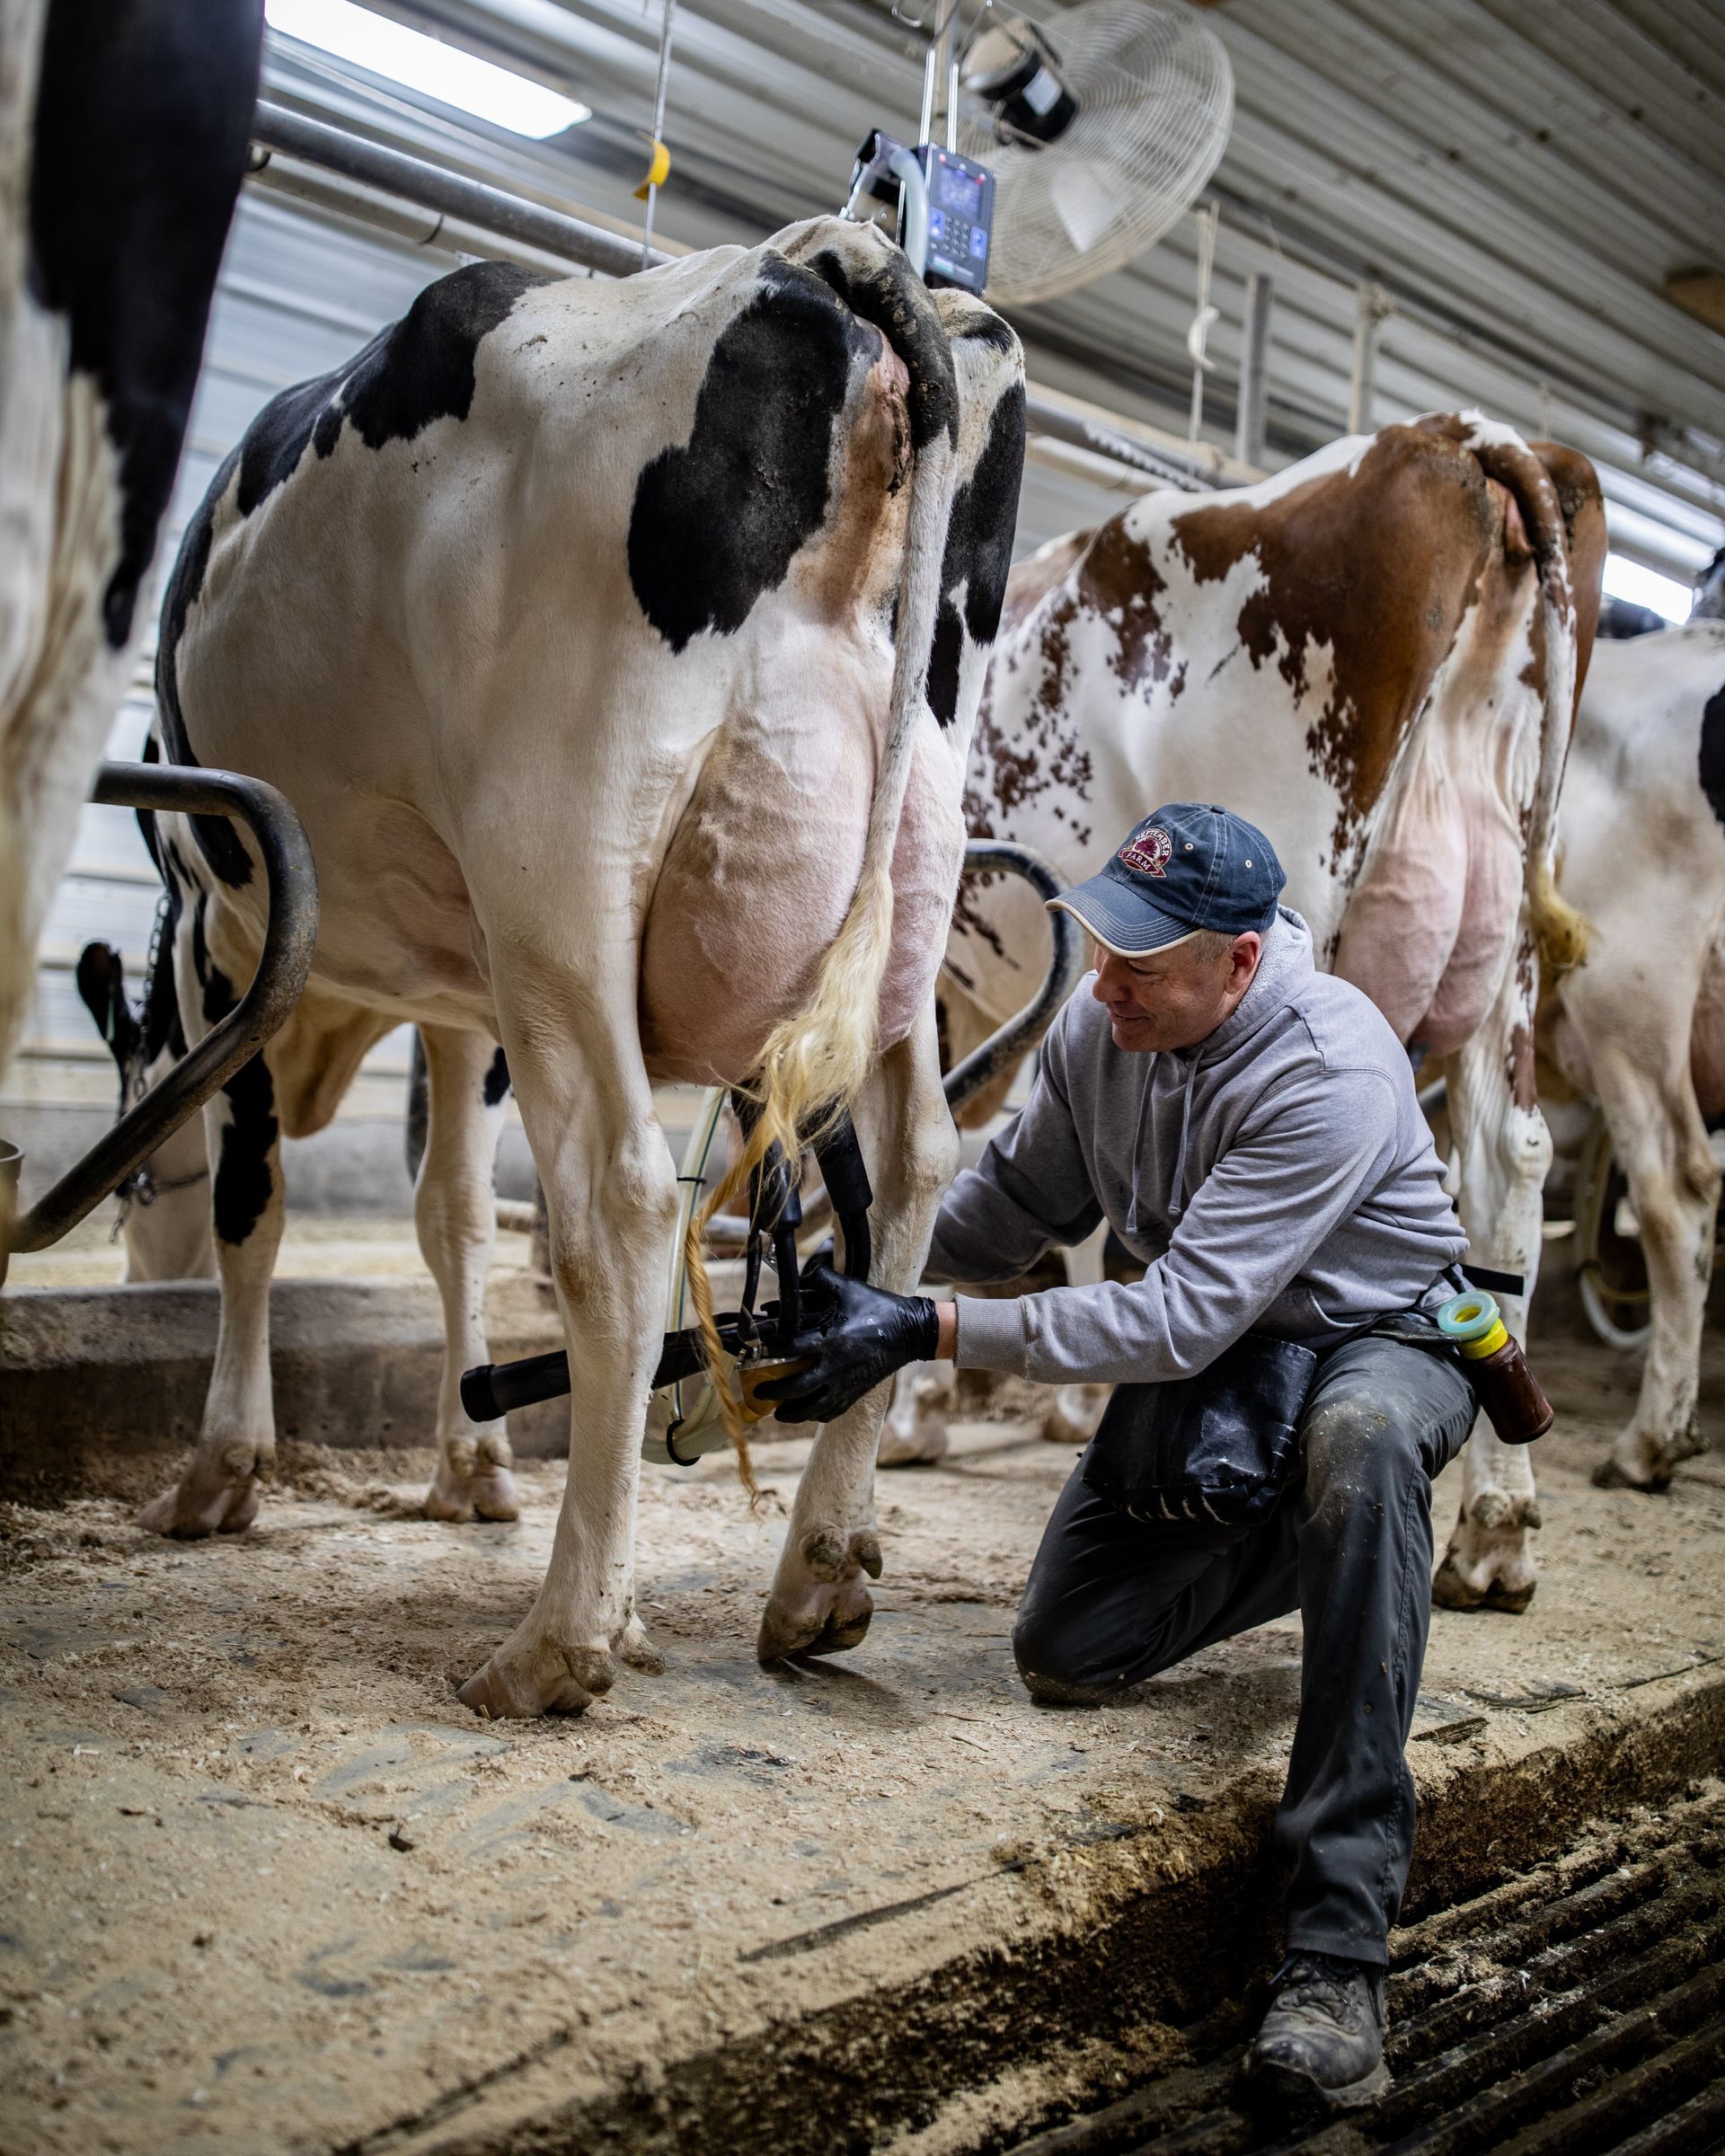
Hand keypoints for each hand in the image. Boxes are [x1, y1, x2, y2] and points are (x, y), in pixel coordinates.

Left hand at [755, 1262, 940, 1425]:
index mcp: (831, 1339)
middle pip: (796, 1387)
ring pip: (813, 1407)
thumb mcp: (850, 1288)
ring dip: (791, 1412)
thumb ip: (823, 1279)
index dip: (770, 1349)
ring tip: (777, 1412)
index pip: (790, 1348)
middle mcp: (836, 1365)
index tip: (756, 1349)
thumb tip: (802, 1270)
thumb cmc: (879, 1307)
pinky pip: (832, 1411)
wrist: (910, 1332)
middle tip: (757, 1391)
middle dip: (773, 1392)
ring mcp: (847, 1383)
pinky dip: (815, 1415)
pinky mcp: (856, 1393)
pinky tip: (805, 1413)